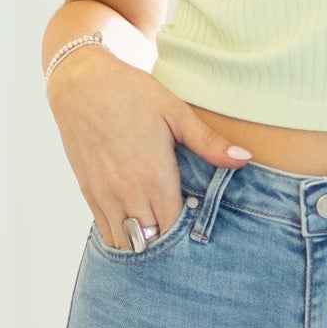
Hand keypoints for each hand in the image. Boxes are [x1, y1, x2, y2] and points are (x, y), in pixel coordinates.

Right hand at [47, 46, 250, 247]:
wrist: (81, 83)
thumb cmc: (131, 93)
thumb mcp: (176, 113)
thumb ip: (209, 144)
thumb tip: (245, 158)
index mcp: (156, 177)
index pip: (176, 230)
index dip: (189, 235)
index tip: (201, 229)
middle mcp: (129, 193)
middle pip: (153, 242)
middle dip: (169, 244)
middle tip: (184, 236)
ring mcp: (106, 196)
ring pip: (128, 243)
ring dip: (145, 244)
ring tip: (161, 235)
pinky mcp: (90, 193)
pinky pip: (106, 232)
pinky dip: (123, 237)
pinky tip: (137, 229)